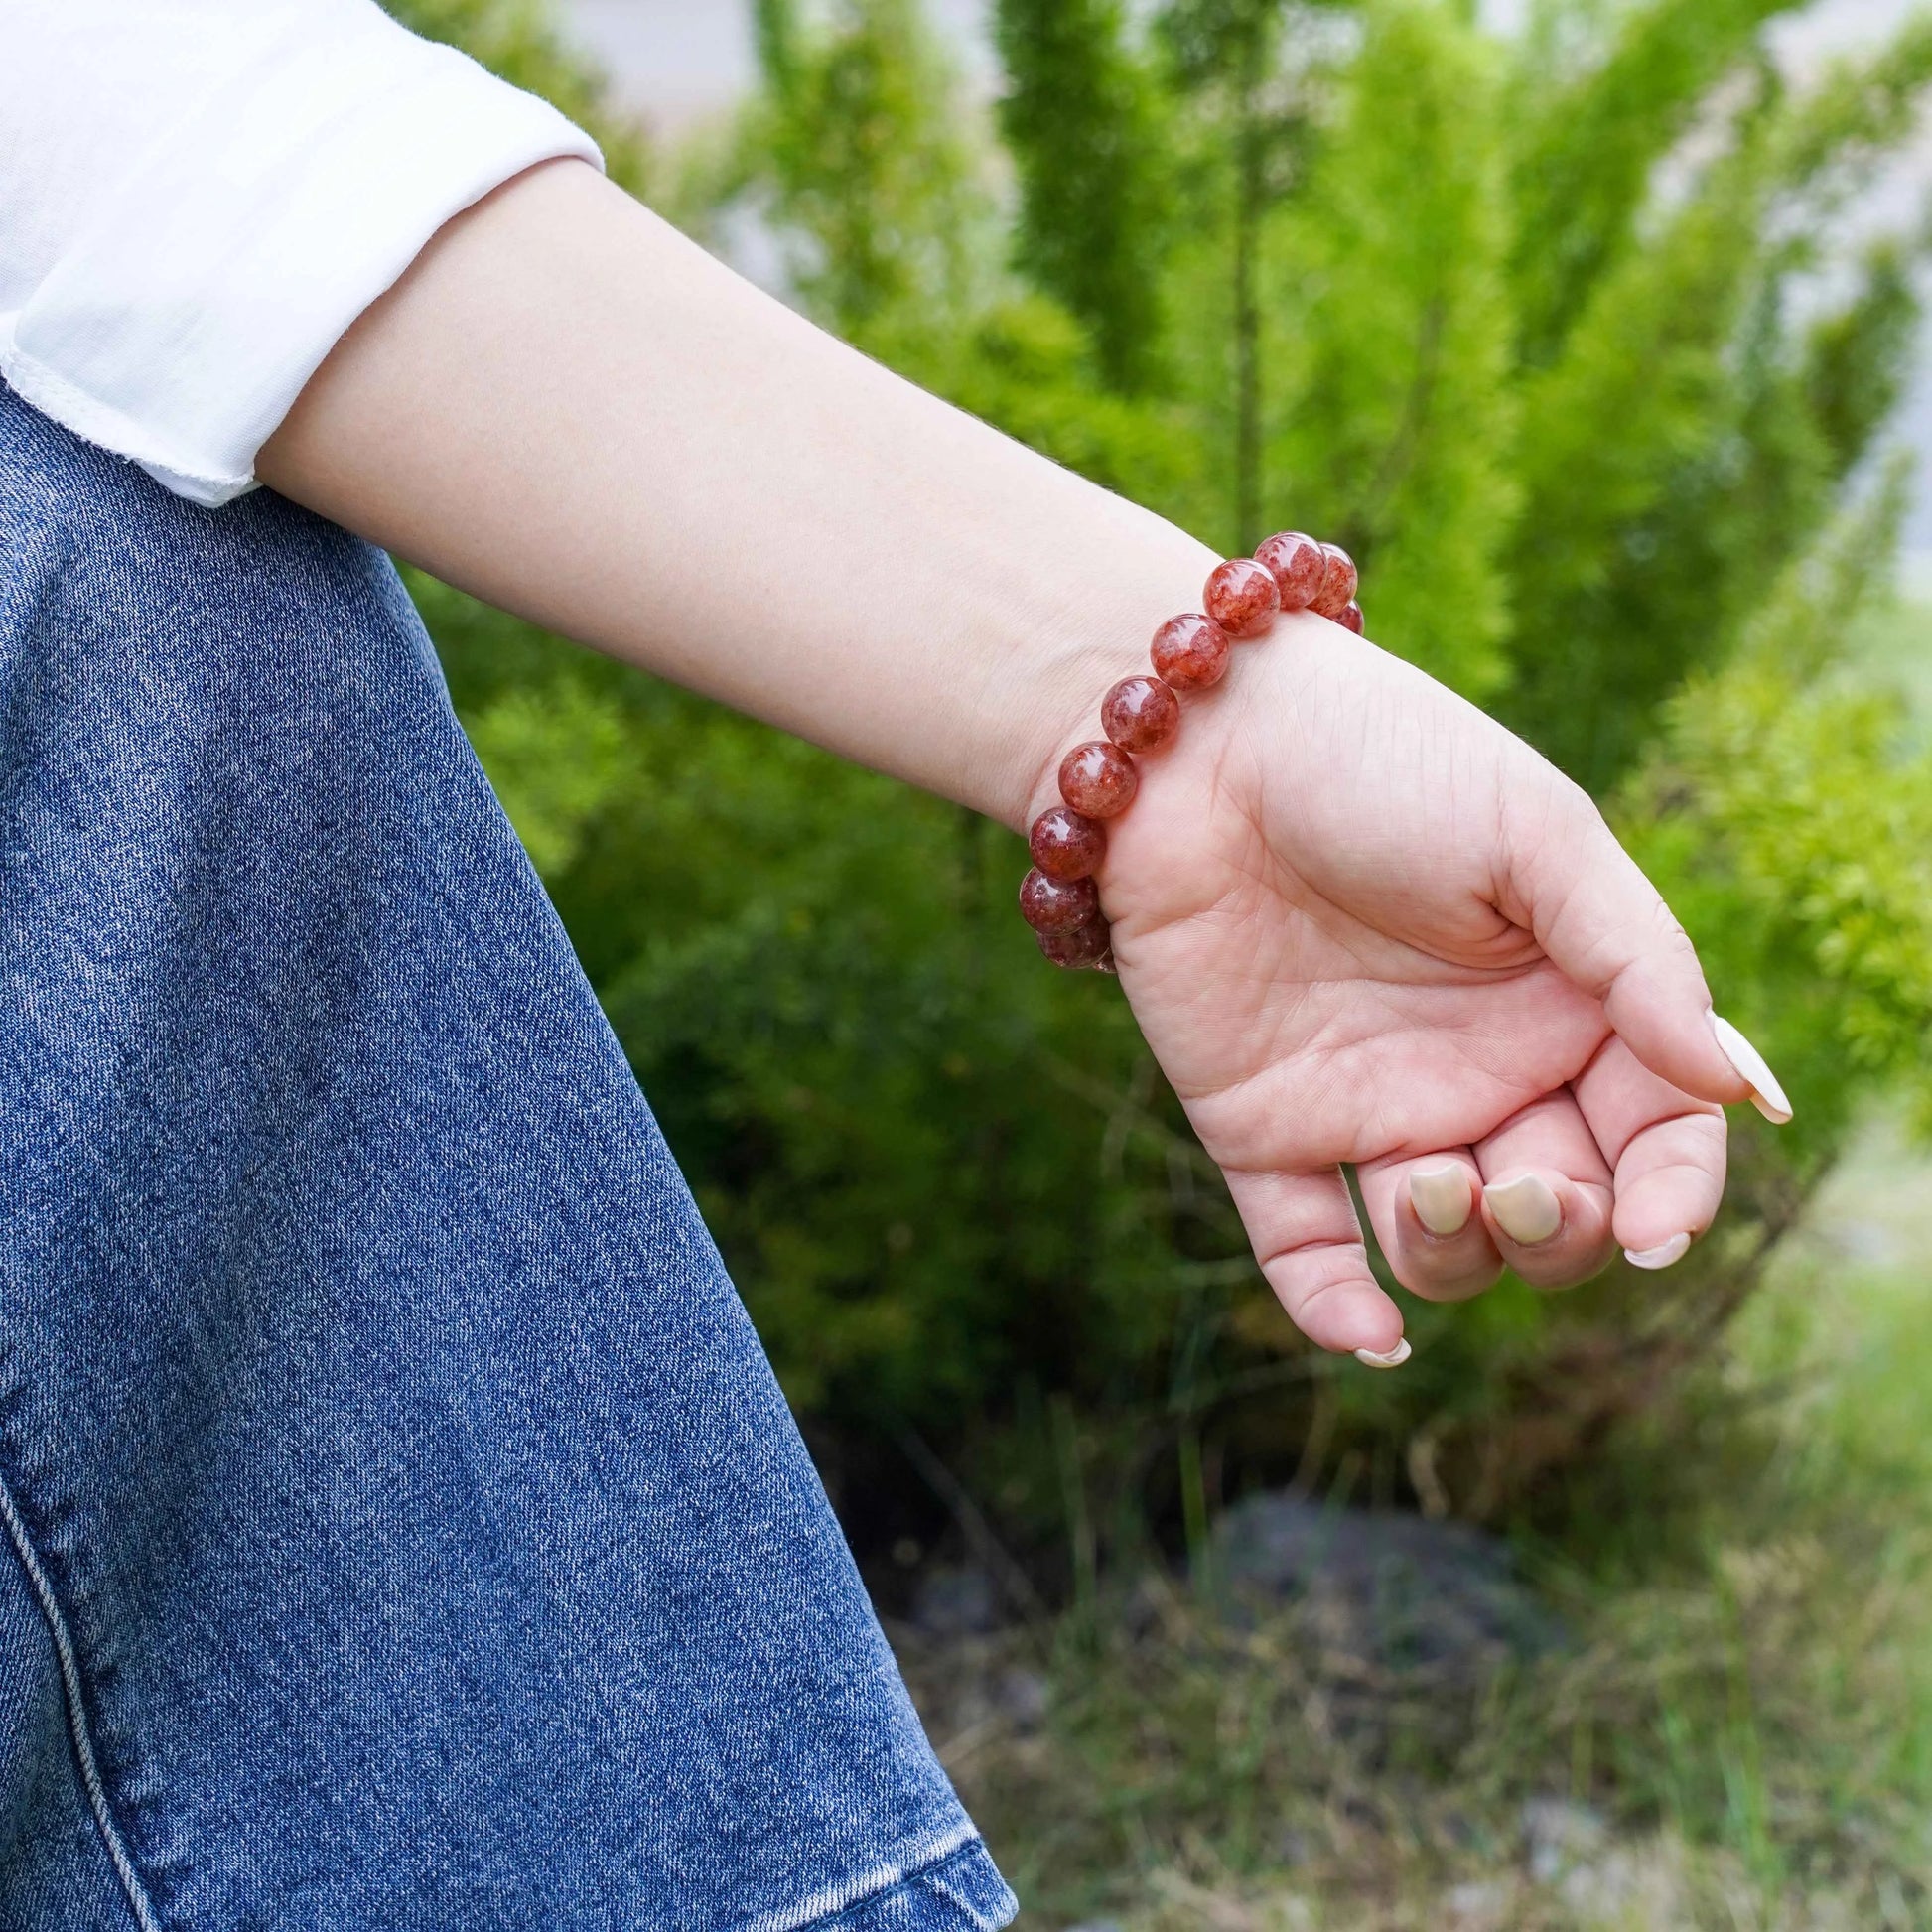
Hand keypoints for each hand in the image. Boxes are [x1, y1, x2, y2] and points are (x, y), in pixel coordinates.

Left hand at [1055, 614, 1787, 1358]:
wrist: (1195, 746)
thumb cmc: (1380, 760)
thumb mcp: (1535, 833)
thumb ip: (1634, 957)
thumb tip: (1736, 1087)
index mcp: (1564, 1005)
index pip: (1656, 1132)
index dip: (1673, 1192)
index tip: (1658, 1229)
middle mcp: (1476, 1071)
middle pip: (1559, 1212)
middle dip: (1564, 1229)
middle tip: (1529, 1182)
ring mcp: (1368, 1107)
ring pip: (1443, 1248)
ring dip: (1456, 1254)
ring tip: (1426, 1183)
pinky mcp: (1261, 1128)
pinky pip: (1307, 1250)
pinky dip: (1336, 1311)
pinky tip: (1368, 1338)